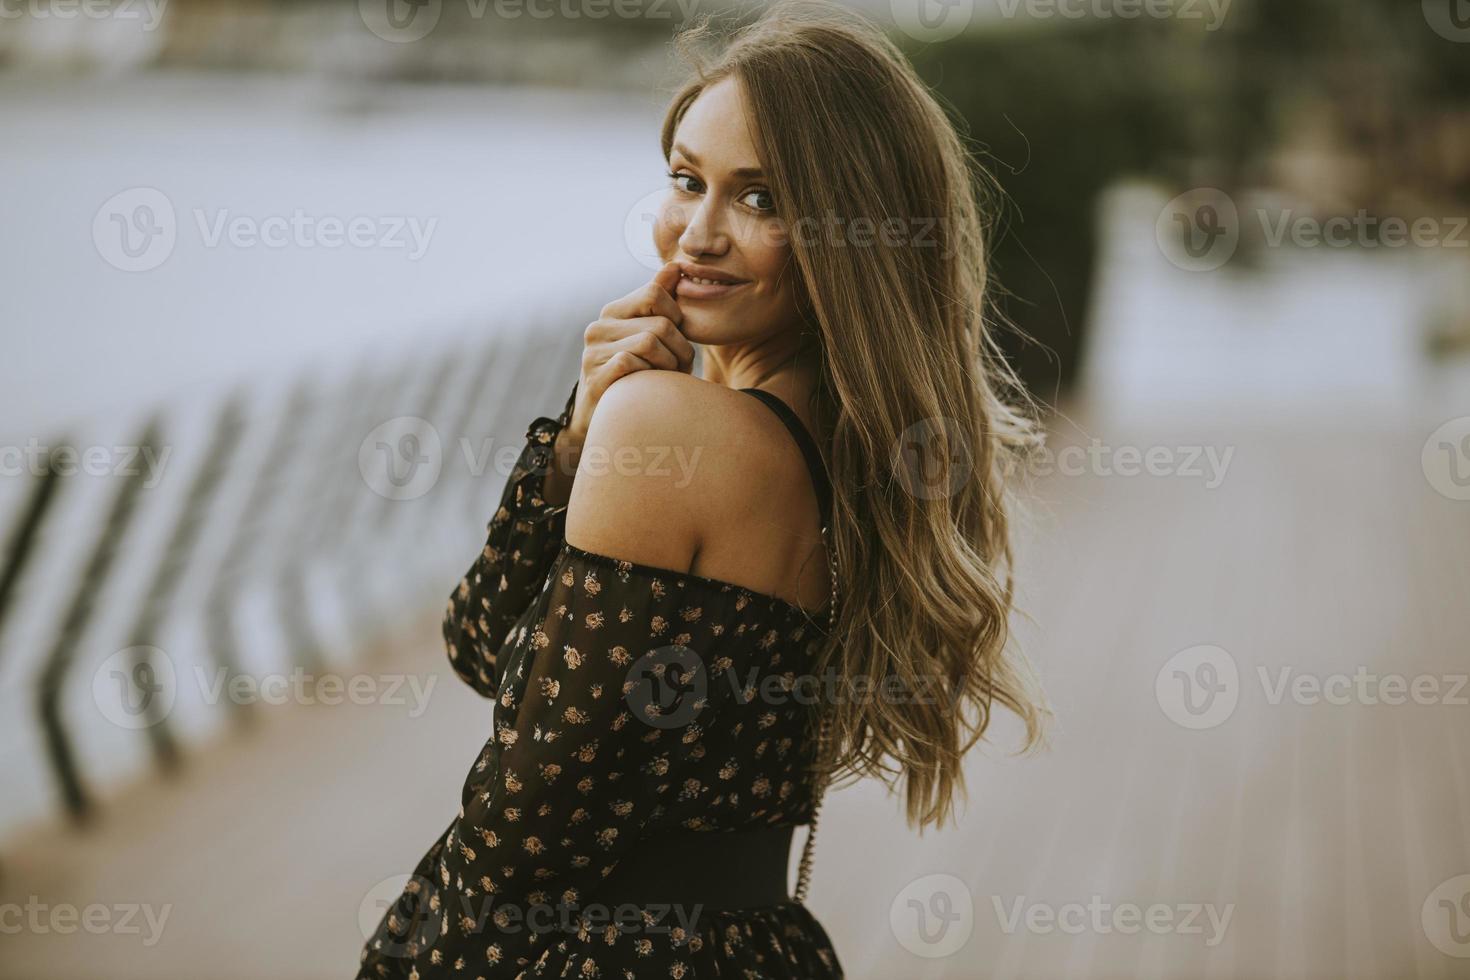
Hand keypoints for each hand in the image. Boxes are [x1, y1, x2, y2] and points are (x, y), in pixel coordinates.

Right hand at [568, 260, 694, 443]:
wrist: (601, 419)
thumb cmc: (635, 375)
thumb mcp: (647, 334)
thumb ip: (660, 301)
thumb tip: (676, 266)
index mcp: (613, 312)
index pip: (654, 293)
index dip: (676, 315)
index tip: (678, 337)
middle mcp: (598, 328)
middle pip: (659, 323)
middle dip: (680, 348)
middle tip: (681, 367)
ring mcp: (593, 353)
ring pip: (650, 342)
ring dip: (670, 364)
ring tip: (669, 378)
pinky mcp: (594, 377)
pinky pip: (632, 364)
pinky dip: (651, 376)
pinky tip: (651, 387)